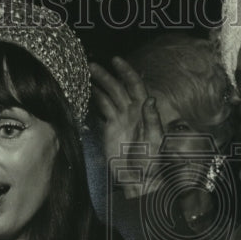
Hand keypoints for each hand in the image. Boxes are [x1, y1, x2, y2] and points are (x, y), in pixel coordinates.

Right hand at [90, 57, 163, 197]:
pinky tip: (87, 90)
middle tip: (91, 66)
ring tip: (85, 73)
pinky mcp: (111, 127)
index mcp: (144, 111)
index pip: (135, 86)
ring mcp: (121, 118)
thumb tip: (150, 100)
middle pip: (118, 88)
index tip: (115, 61)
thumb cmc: (151, 162)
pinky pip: (103, 108)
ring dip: (99, 84)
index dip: (126, 72)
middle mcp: (133, 111)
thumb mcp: (155, 140)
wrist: (139, 179)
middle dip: (106, 76)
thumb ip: (152, 120)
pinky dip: (95, 98)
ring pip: (109, 96)